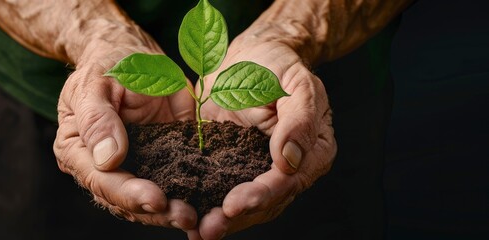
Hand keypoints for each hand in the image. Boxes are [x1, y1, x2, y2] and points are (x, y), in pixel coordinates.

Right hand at [53, 34, 197, 230]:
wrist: (130, 53)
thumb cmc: (107, 64)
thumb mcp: (97, 83)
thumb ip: (97, 119)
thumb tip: (108, 159)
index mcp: (79, 151)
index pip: (101, 181)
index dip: (129, 194)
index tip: (156, 199)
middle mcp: (104, 166)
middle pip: (127, 201)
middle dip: (156, 211)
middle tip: (186, 215)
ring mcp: (135, 166)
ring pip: (151, 201)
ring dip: (173, 211)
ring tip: (199, 216)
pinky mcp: (162, 160)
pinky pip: (175, 182)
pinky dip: (191, 194)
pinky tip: (209, 204)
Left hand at [188, 30, 336, 238]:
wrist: (251, 55)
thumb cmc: (278, 65)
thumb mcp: (296, 84)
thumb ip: (299, 121)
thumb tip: (289, 162)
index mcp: (312, 152)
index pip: (287, 182)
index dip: (262, 196)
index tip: (235, 204)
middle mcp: (287, 168)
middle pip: (265, 202)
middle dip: (237, 218)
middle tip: (208, 229)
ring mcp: (258, 167)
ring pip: (244, 203)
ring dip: (222, 220)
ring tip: (197, 232)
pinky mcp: (232, 163)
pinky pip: (222, 187)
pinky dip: (207, 201)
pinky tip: (189, 214)